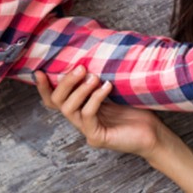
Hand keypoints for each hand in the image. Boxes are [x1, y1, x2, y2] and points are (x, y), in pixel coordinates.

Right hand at [36, 66, 161, 157]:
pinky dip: (95, 98)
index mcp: (80, 108)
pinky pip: (87, 115)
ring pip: (68, 109)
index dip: (44, 87)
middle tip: (81, 67)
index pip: (53, 100)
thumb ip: (96, 77)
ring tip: (95, 77)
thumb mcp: (111, 87)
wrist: (153, 131)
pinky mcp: (97, 138)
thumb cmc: (134, 107)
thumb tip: (87, 55)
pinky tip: (107, 87)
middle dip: (66, 82)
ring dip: (80, 89)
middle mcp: (79, 120)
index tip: (39, 71)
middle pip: (57, 102)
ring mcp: (87, 131)